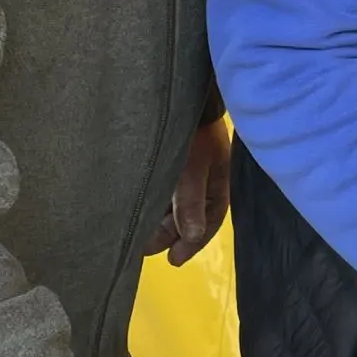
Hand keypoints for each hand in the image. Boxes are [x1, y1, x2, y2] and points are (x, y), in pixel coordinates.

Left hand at [146, 114, 230, 265]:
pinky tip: (139, 211)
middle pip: (188, 218)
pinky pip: (166, 192)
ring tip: (139, 235)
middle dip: (170, 235)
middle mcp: (205, 182)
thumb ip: (190, 203)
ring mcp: (189, 172)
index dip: (192, 244)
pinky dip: (156, 204)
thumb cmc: (191, 134)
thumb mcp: (190, 170)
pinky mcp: (173, 163)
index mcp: (217, 185)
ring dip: (161, 221)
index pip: (208, 223)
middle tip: (146, 251)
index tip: (174, 260)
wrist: (184, 96)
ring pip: (175, 206)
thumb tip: (190, 237)